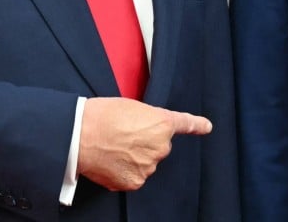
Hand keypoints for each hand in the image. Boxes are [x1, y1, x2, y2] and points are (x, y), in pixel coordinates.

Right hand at [77, 97, 211, 190]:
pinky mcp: (135, 181)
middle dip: (145, 143)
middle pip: (158, 147)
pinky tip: (111, 161)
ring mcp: (149, 166)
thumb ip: (146, 120)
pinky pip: (134, 176)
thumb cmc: (102, 115)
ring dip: (134, 158)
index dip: (197, 125)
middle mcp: (161, 146)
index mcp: (162, 123)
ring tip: (113, 147)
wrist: (81, 135)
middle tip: (123, 136)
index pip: (184, 123)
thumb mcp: (131, 107)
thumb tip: (144, 131)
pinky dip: (124, 171)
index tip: (206, 127)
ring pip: (145, 162)